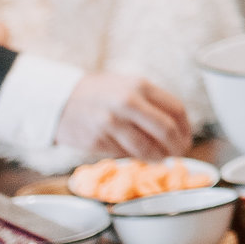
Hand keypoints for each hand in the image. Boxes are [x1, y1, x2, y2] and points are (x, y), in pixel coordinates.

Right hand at [53, 71, 190, 159]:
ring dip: (159, 157)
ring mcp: (111, 123)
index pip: (176, 110)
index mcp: (140, 86)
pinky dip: (135, 157)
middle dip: (177, 146)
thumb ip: (152, 103)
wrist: (58, 101)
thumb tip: (179, 129)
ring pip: (147, 149)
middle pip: (166, 131)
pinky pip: (125, 155)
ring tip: (160, 157)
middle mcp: (127, 103)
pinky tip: (135, 154)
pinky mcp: (98, 142)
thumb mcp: (128, 86)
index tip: (186, 137)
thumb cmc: (100, 94)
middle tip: (179, 153)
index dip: (186, 128)